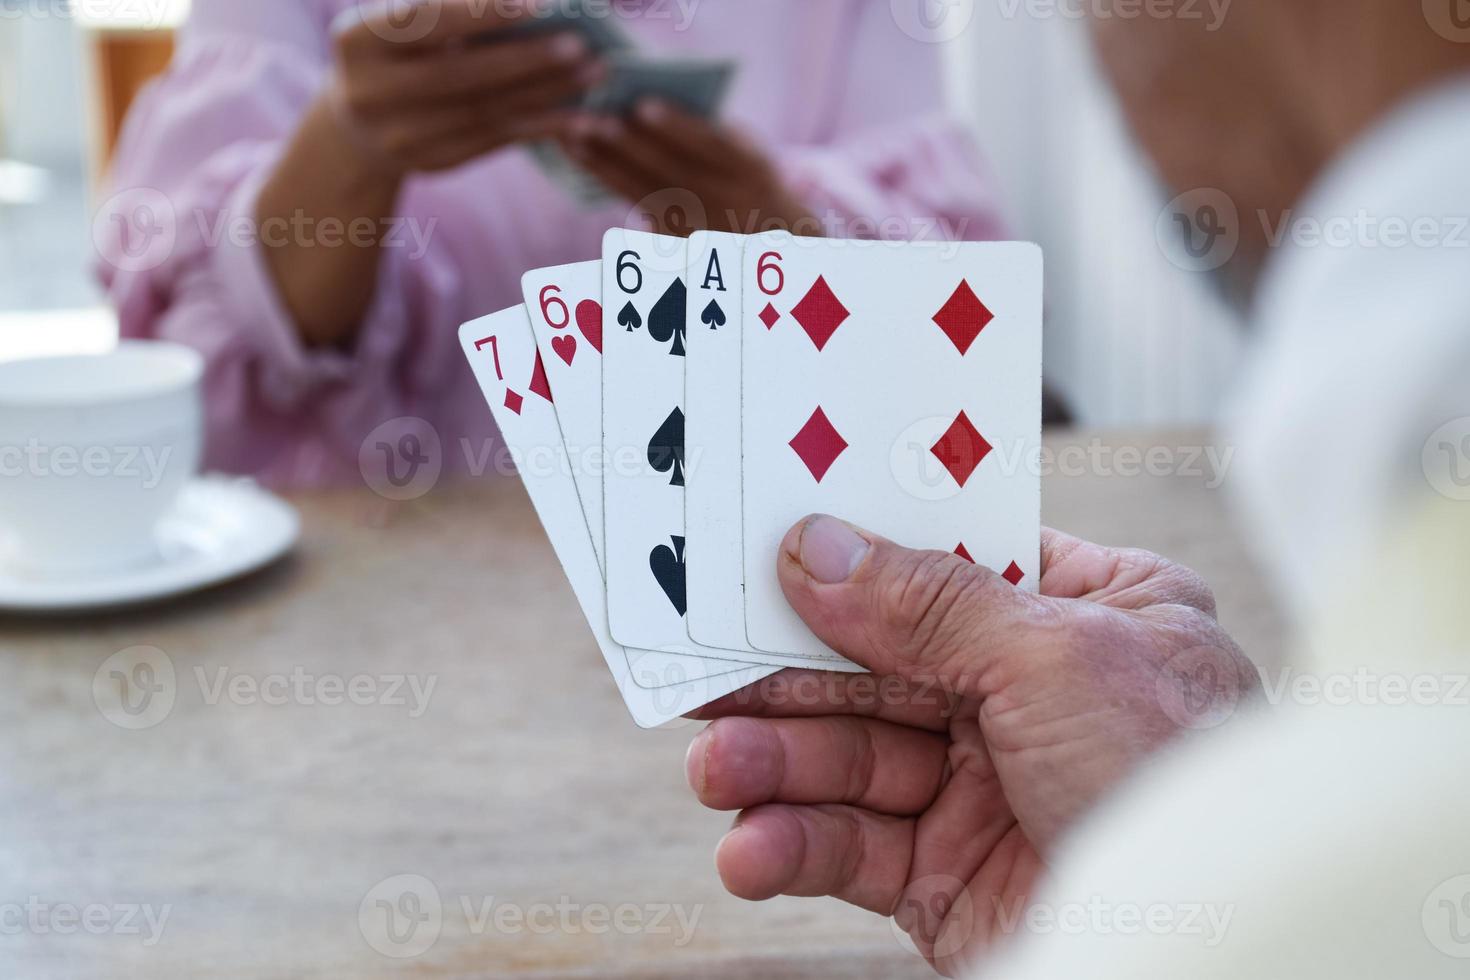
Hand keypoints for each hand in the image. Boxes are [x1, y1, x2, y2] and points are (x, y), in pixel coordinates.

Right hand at [326, 1, 603, 174]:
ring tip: (594, 73)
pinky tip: (583, 117)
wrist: (359, 123)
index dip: (481, 13)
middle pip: (461, 75)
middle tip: (581, 45)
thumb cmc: (398, 48)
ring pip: (486, 112)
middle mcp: (371, 93)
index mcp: (358, 41)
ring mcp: (402, 135)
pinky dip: (543, 126)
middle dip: (527, 60)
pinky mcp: (435, 161)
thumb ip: (451, 5)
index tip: (537, 2)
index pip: (426, 23)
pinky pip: (498, 141)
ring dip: (547, 94)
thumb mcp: (404, 18)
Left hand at [561, 99, 815, 234]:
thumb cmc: (745, 170)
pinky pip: (632, 203)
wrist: (765, 230)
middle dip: (626, 145)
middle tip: (588, 119)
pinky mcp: (673, 237)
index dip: (678, 126)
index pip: (711, 144)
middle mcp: (724, 199)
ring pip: (642, 190)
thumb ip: (709, 127)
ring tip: (571, 135)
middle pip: (668, 170)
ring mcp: (697, 223)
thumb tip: (648, 103)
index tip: (643, 105)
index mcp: (749, 167)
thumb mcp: (745, 148)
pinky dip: (604, 177)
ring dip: (603, 162)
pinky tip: (579, 156)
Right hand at [685, 516, 1258, 975]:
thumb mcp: (1059, 658)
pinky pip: (851, 846)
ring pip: (851, 757)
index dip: (857, 555)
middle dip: (790, 673)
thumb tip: (818, 548)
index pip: (949, 564)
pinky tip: (752, 849)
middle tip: (704, 667)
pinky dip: (793, 845)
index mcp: (1089, 616)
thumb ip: (929, 602)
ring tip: (715, 770)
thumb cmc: (1183, 788)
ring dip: (775, 763)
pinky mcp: (946, 874)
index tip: (767, 543)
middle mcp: (1032, 695)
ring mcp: (985, 786)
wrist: (1210, 963)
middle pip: (879, 663)